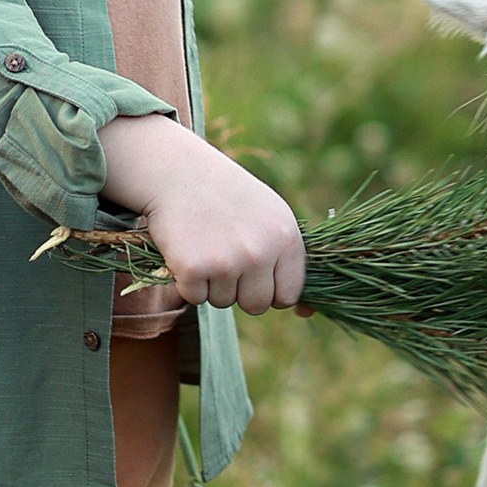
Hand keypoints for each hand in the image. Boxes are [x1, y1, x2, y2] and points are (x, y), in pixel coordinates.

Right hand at [98, 118, 304, 312]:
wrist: (180, 172)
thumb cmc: (229, 198)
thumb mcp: (271, 217)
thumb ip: (288, 260)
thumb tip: (306, 314)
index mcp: (286, 238)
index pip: (288, 295)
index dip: (270, 289)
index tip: (255, 272)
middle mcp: (261, 252)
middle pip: (257, 306)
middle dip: (240, 290)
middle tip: (225, 255)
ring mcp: (228, 262)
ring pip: (223, 302)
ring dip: (212, 283)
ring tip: (206, 244)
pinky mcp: (194, 268)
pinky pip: (195, 298)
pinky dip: (187, 281)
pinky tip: (187, 249)